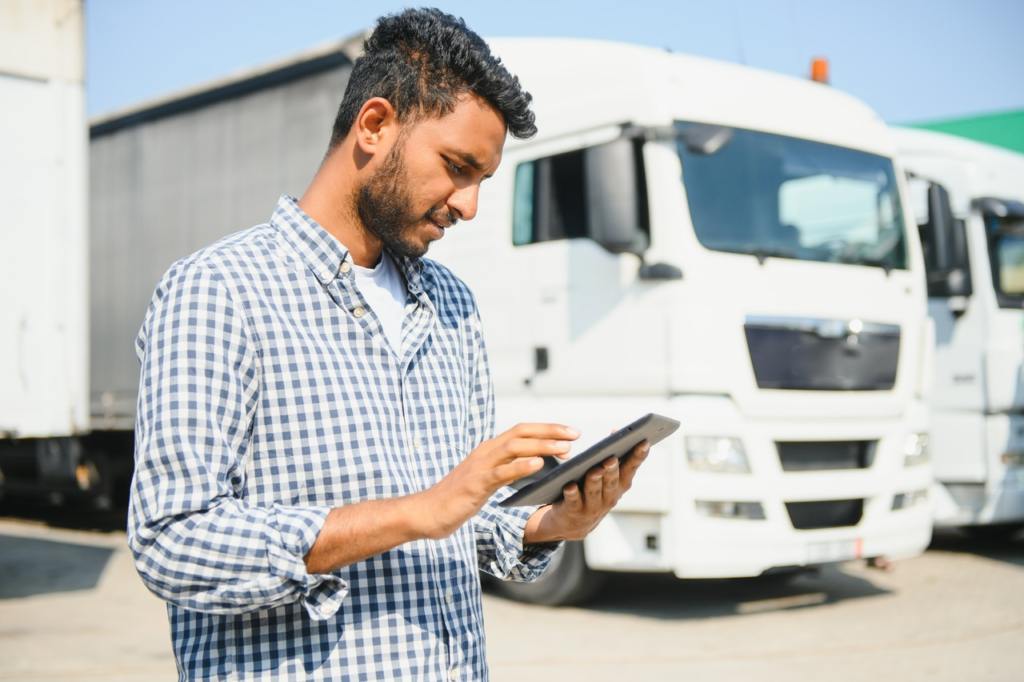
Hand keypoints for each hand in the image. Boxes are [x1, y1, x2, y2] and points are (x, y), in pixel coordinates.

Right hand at [412, 423, 578, 539]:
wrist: (426, 513)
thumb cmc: (457, 499)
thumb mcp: (486, 480)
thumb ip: (507, 469)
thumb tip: (534, 464)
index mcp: (488, 450)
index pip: (521, 431)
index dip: (547, 429)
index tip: (570, 432)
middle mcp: (485, 452)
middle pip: (521, 433)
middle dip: (550, 432)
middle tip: (575, 435)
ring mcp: (479, 467)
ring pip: (514, 448)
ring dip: (542, 446)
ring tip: (565, 449)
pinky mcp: (475, 484)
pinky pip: (501, 472)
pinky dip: (521, 466)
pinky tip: (539, 465)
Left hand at [523, 439, 649, 543]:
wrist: (575, 523)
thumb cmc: (593, 492)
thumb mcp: (608, 477)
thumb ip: (613, 457)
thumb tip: (615, 432)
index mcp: (620, 484)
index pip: (632, 467)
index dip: (638, 455)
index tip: (643, 441)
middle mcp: (610, 496)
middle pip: (612, 480)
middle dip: (613, 469)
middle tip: (612, 458)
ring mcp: (593, 506)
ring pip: (594, 491)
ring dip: (595, 480)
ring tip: (594, 470)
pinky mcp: (575, 511)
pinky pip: (574, 501)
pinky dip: (572, 493)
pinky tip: (569, 486)